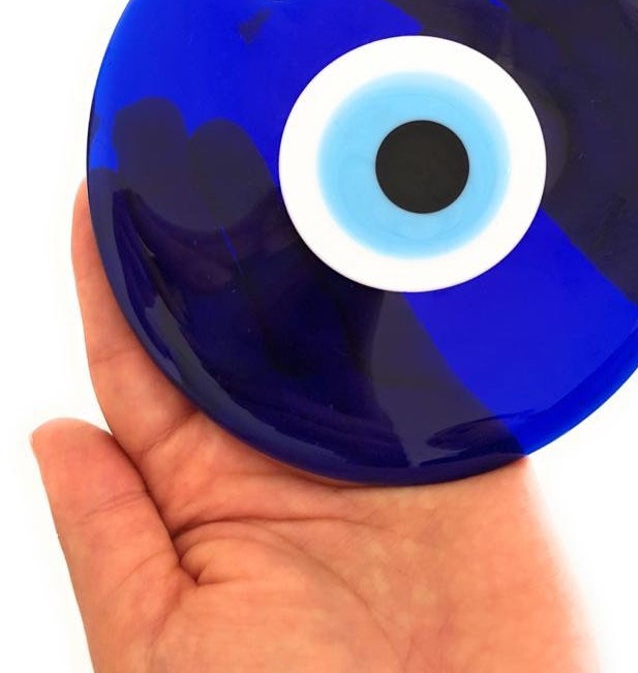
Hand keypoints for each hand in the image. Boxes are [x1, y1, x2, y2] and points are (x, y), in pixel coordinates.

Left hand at [32, 187, 593, 672]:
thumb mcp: (168, 650)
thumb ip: (113, 538)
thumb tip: (53, 433)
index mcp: (201, 491)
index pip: (140, 356)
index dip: (112, 274)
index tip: (97, 194)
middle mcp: (280, 449)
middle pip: (236, 313)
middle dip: (212, 232)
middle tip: (196, 141)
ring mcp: (370, 435)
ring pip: (329, 312)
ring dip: (310, 240)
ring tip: (286, 152)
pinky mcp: (458, 435)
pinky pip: (432, 344)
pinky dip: (416, 285)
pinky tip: (395, 223)